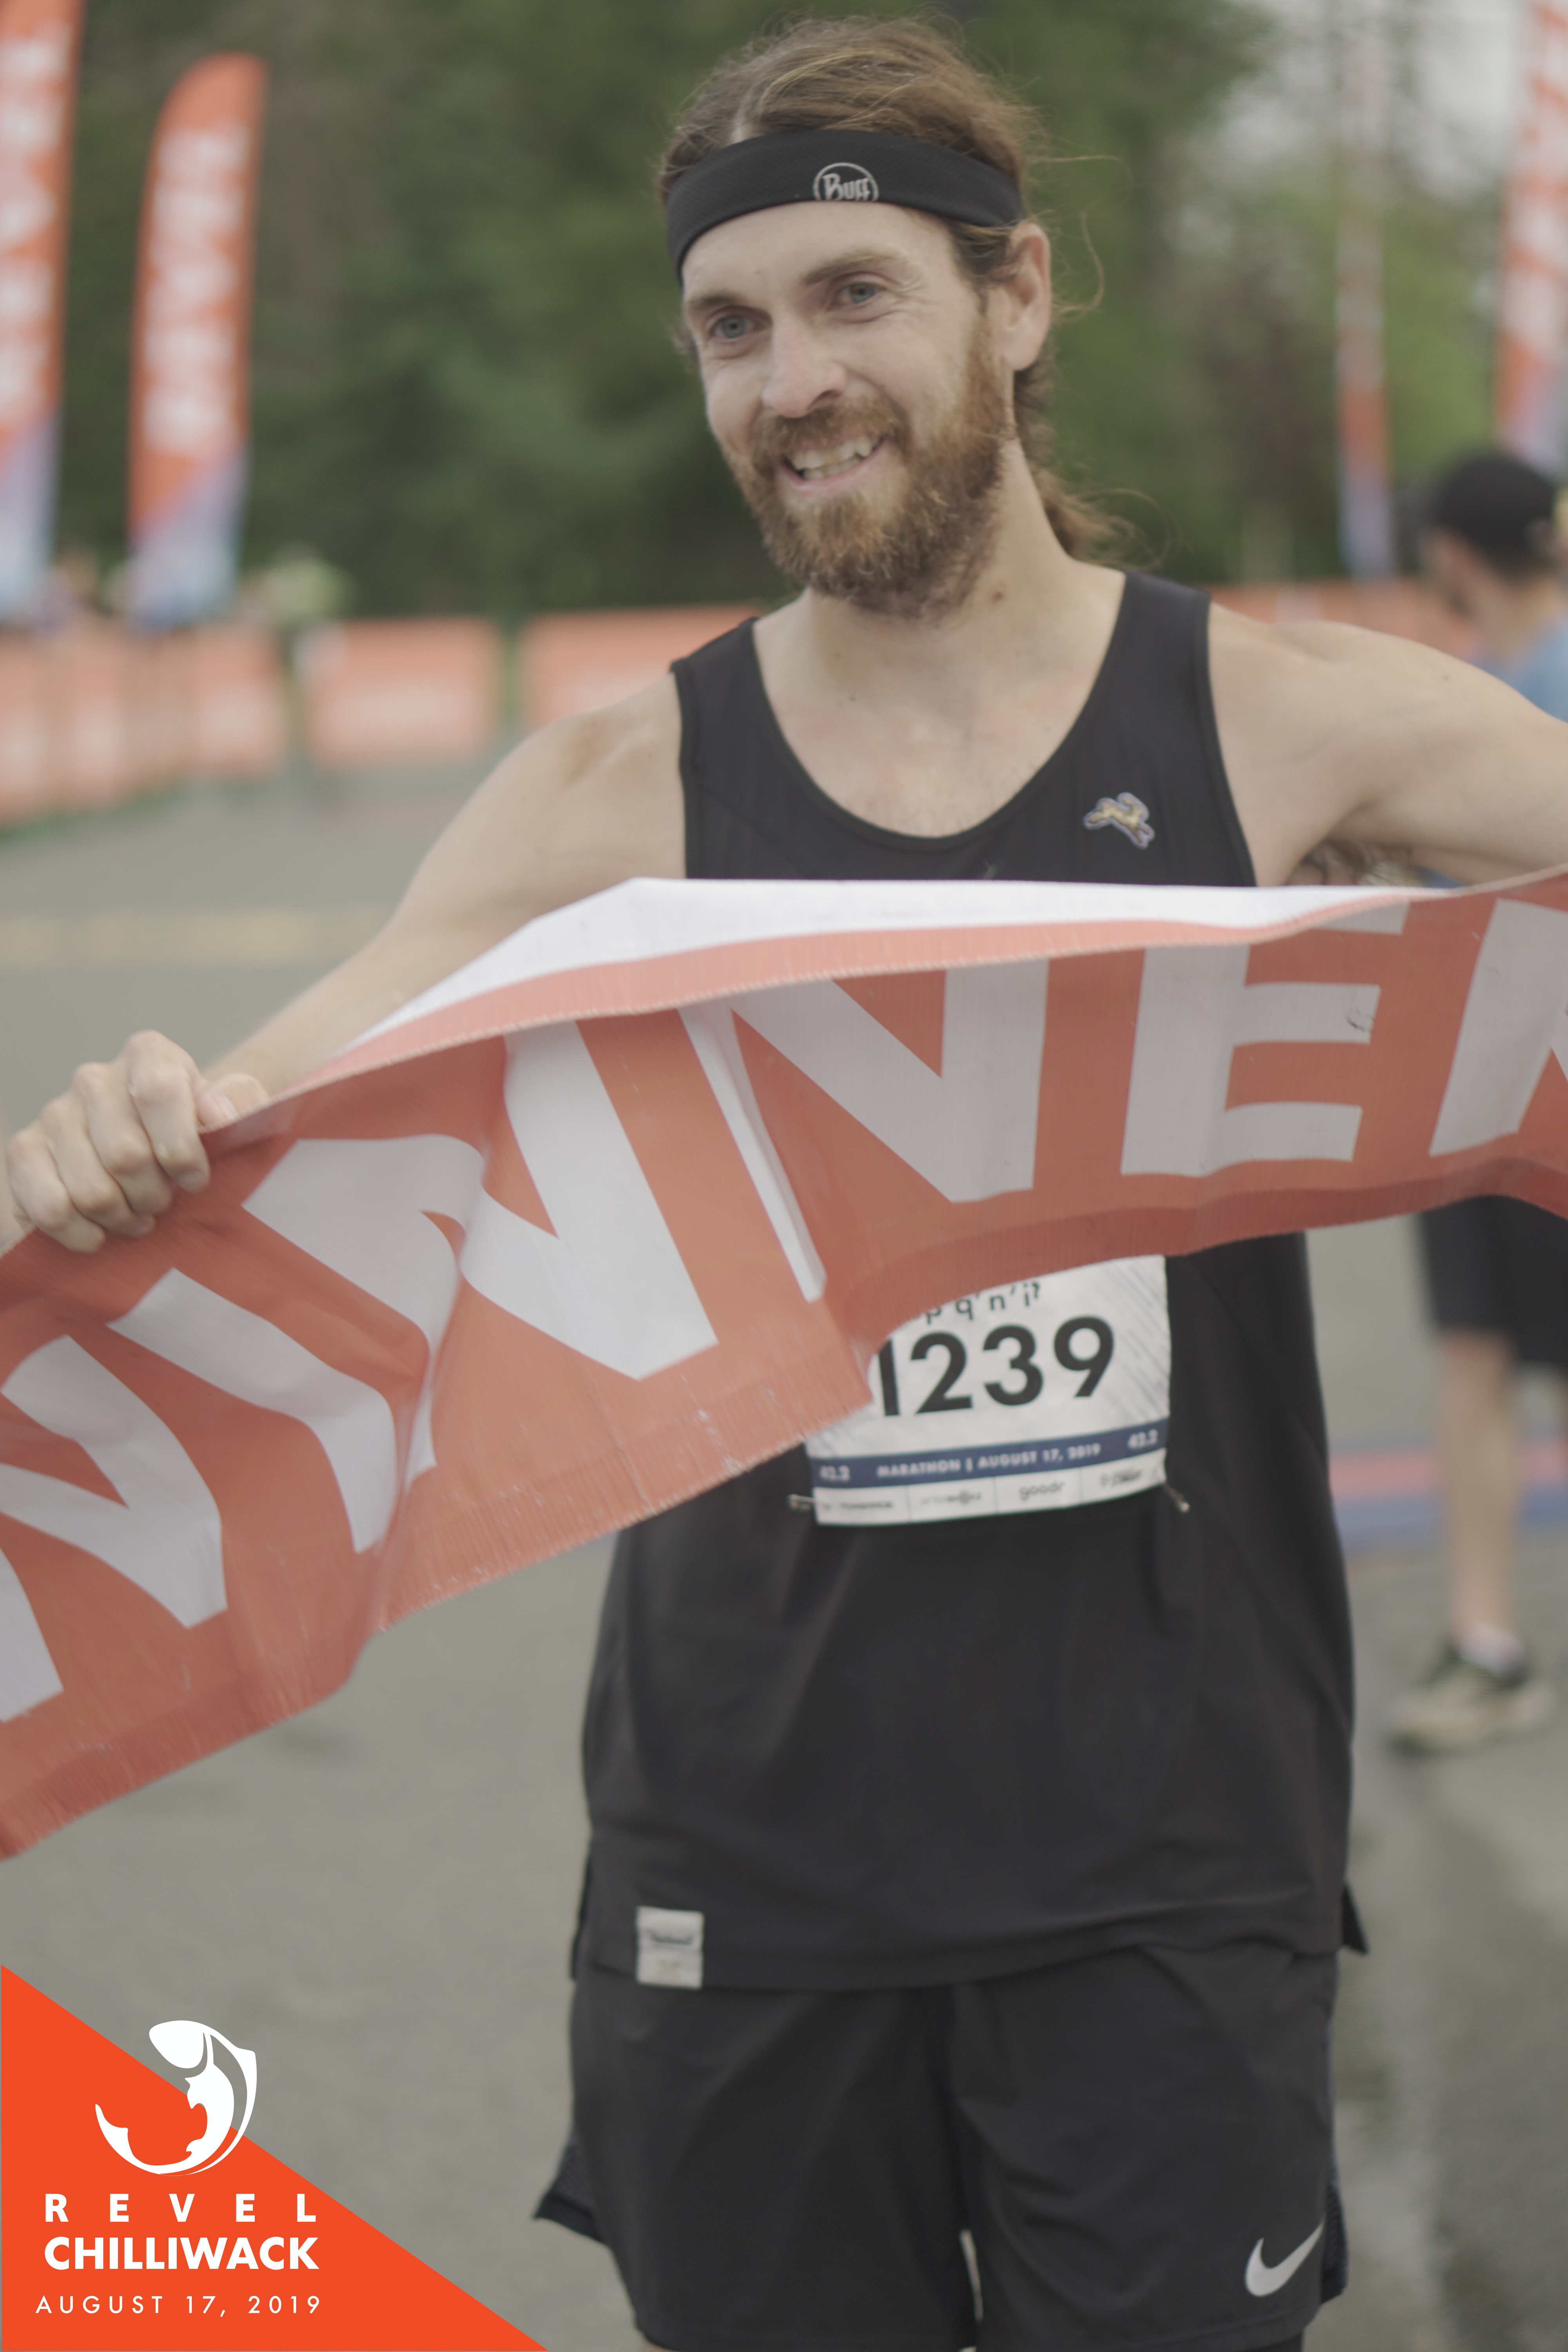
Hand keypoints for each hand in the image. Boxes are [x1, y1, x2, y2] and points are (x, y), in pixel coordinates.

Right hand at [7, 1033, 268, 1253]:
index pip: (158, 1092)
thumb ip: (239, 1102)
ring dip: (123, 1218)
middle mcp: (94, 1078)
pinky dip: (83, 1234)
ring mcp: (53, 1114)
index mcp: (149, 1055)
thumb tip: (214, 1112)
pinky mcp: (23, 1153)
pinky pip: (51, 1209)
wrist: (150, 1155)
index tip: (195, 1179)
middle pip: (127, 1156)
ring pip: (92, 1191)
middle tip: (163, 1201)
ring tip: (136, 1214)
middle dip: (154, 1195)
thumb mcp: (233, 1115)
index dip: (181, 1149)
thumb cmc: (194, 1137)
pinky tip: (100, 1230)